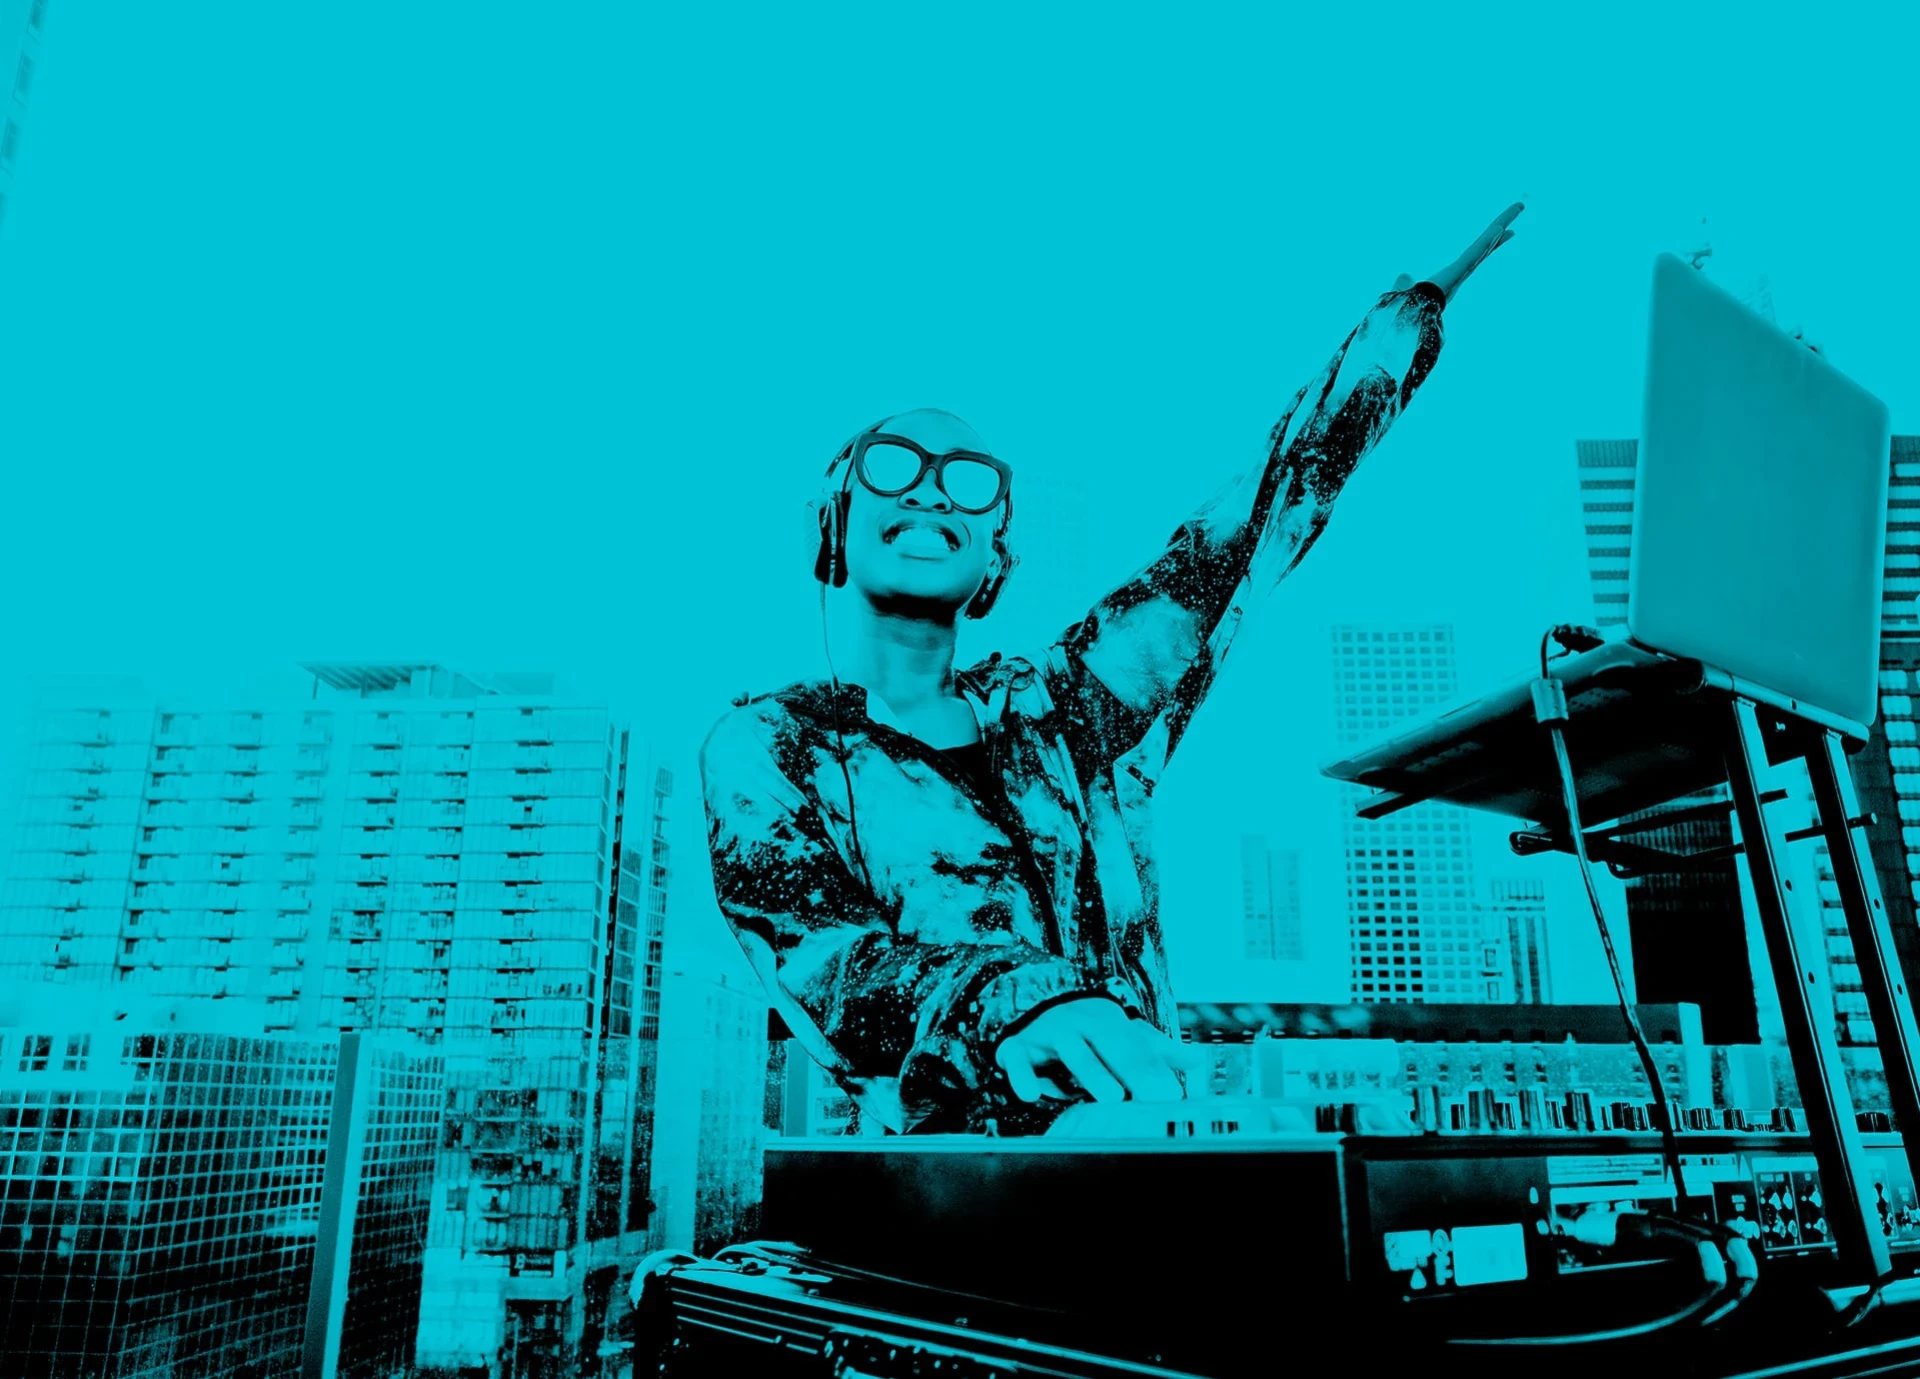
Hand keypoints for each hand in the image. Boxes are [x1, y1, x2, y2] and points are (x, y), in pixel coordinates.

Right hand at [994, 997, 1201, 1103]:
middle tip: (1155, 1096)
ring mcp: (1049, 1033)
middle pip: (1110, 1042)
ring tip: (1112, 1098)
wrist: (1030, 1003)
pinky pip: (1018, 1059)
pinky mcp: (1017, 1047)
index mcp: (1108, 1020)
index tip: (1172, 1094)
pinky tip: (1032, 1094)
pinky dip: (1023, 1075)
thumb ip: (1156, 1051)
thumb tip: (1198, 1061)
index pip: (1136, 1044)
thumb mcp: (1120, 1035)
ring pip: (1072, 1049)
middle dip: (1133, 1069)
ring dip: (1091, 1072)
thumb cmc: (1086, 1030)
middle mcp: (1080, 1022)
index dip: (1155, 1068)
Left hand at [1410, 201, 1524, 304]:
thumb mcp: (1408, 287)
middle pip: (1487, 243)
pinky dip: (1487, 240)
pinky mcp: (1460, 269)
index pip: (1477, 251)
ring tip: (1516, 207)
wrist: (1411, 315)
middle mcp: (1464, 269)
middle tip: (1519, 207)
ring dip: (1500, 224)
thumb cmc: (1411, 306)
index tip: (1504, 230)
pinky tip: (1499, 227)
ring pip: (1485, 243)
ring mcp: (1464, 268)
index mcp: (1453, 271)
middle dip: (1502, 226)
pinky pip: (1476, 252)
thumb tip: (1402, 277)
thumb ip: (1406, 281)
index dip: (1491, 240)